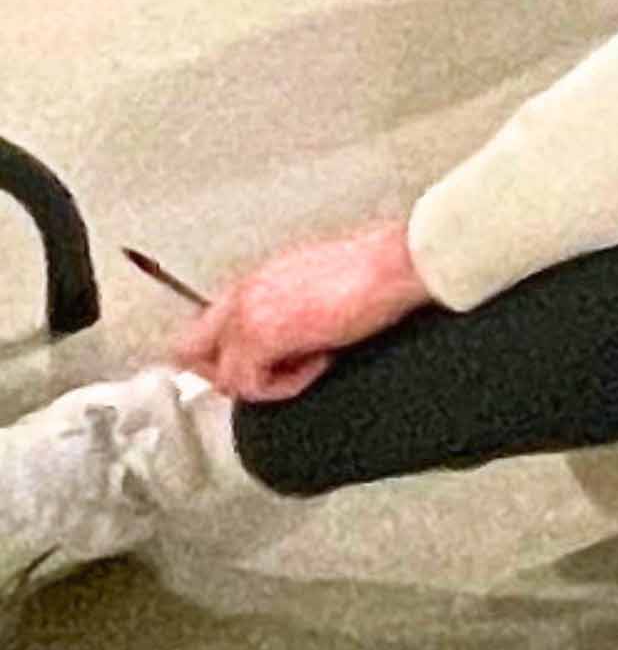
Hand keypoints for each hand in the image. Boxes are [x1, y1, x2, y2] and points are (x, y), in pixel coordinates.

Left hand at [179, 218, 427, 405]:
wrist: (396, 262)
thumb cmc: (379, 268)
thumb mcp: (322, 283)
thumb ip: (294, 306)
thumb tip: (299, 335)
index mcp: (257, 281)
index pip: (210, 326)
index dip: (228, 354)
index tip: (265, 363)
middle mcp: (243, 294)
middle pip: (189, 351)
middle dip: (224, 375)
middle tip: (266, 378)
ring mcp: (247, 315)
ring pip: (220, 374)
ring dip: (262, 383)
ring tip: (307, 367)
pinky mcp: (262, 336)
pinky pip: (251, 384)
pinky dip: (285, 386)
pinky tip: (320, 364)